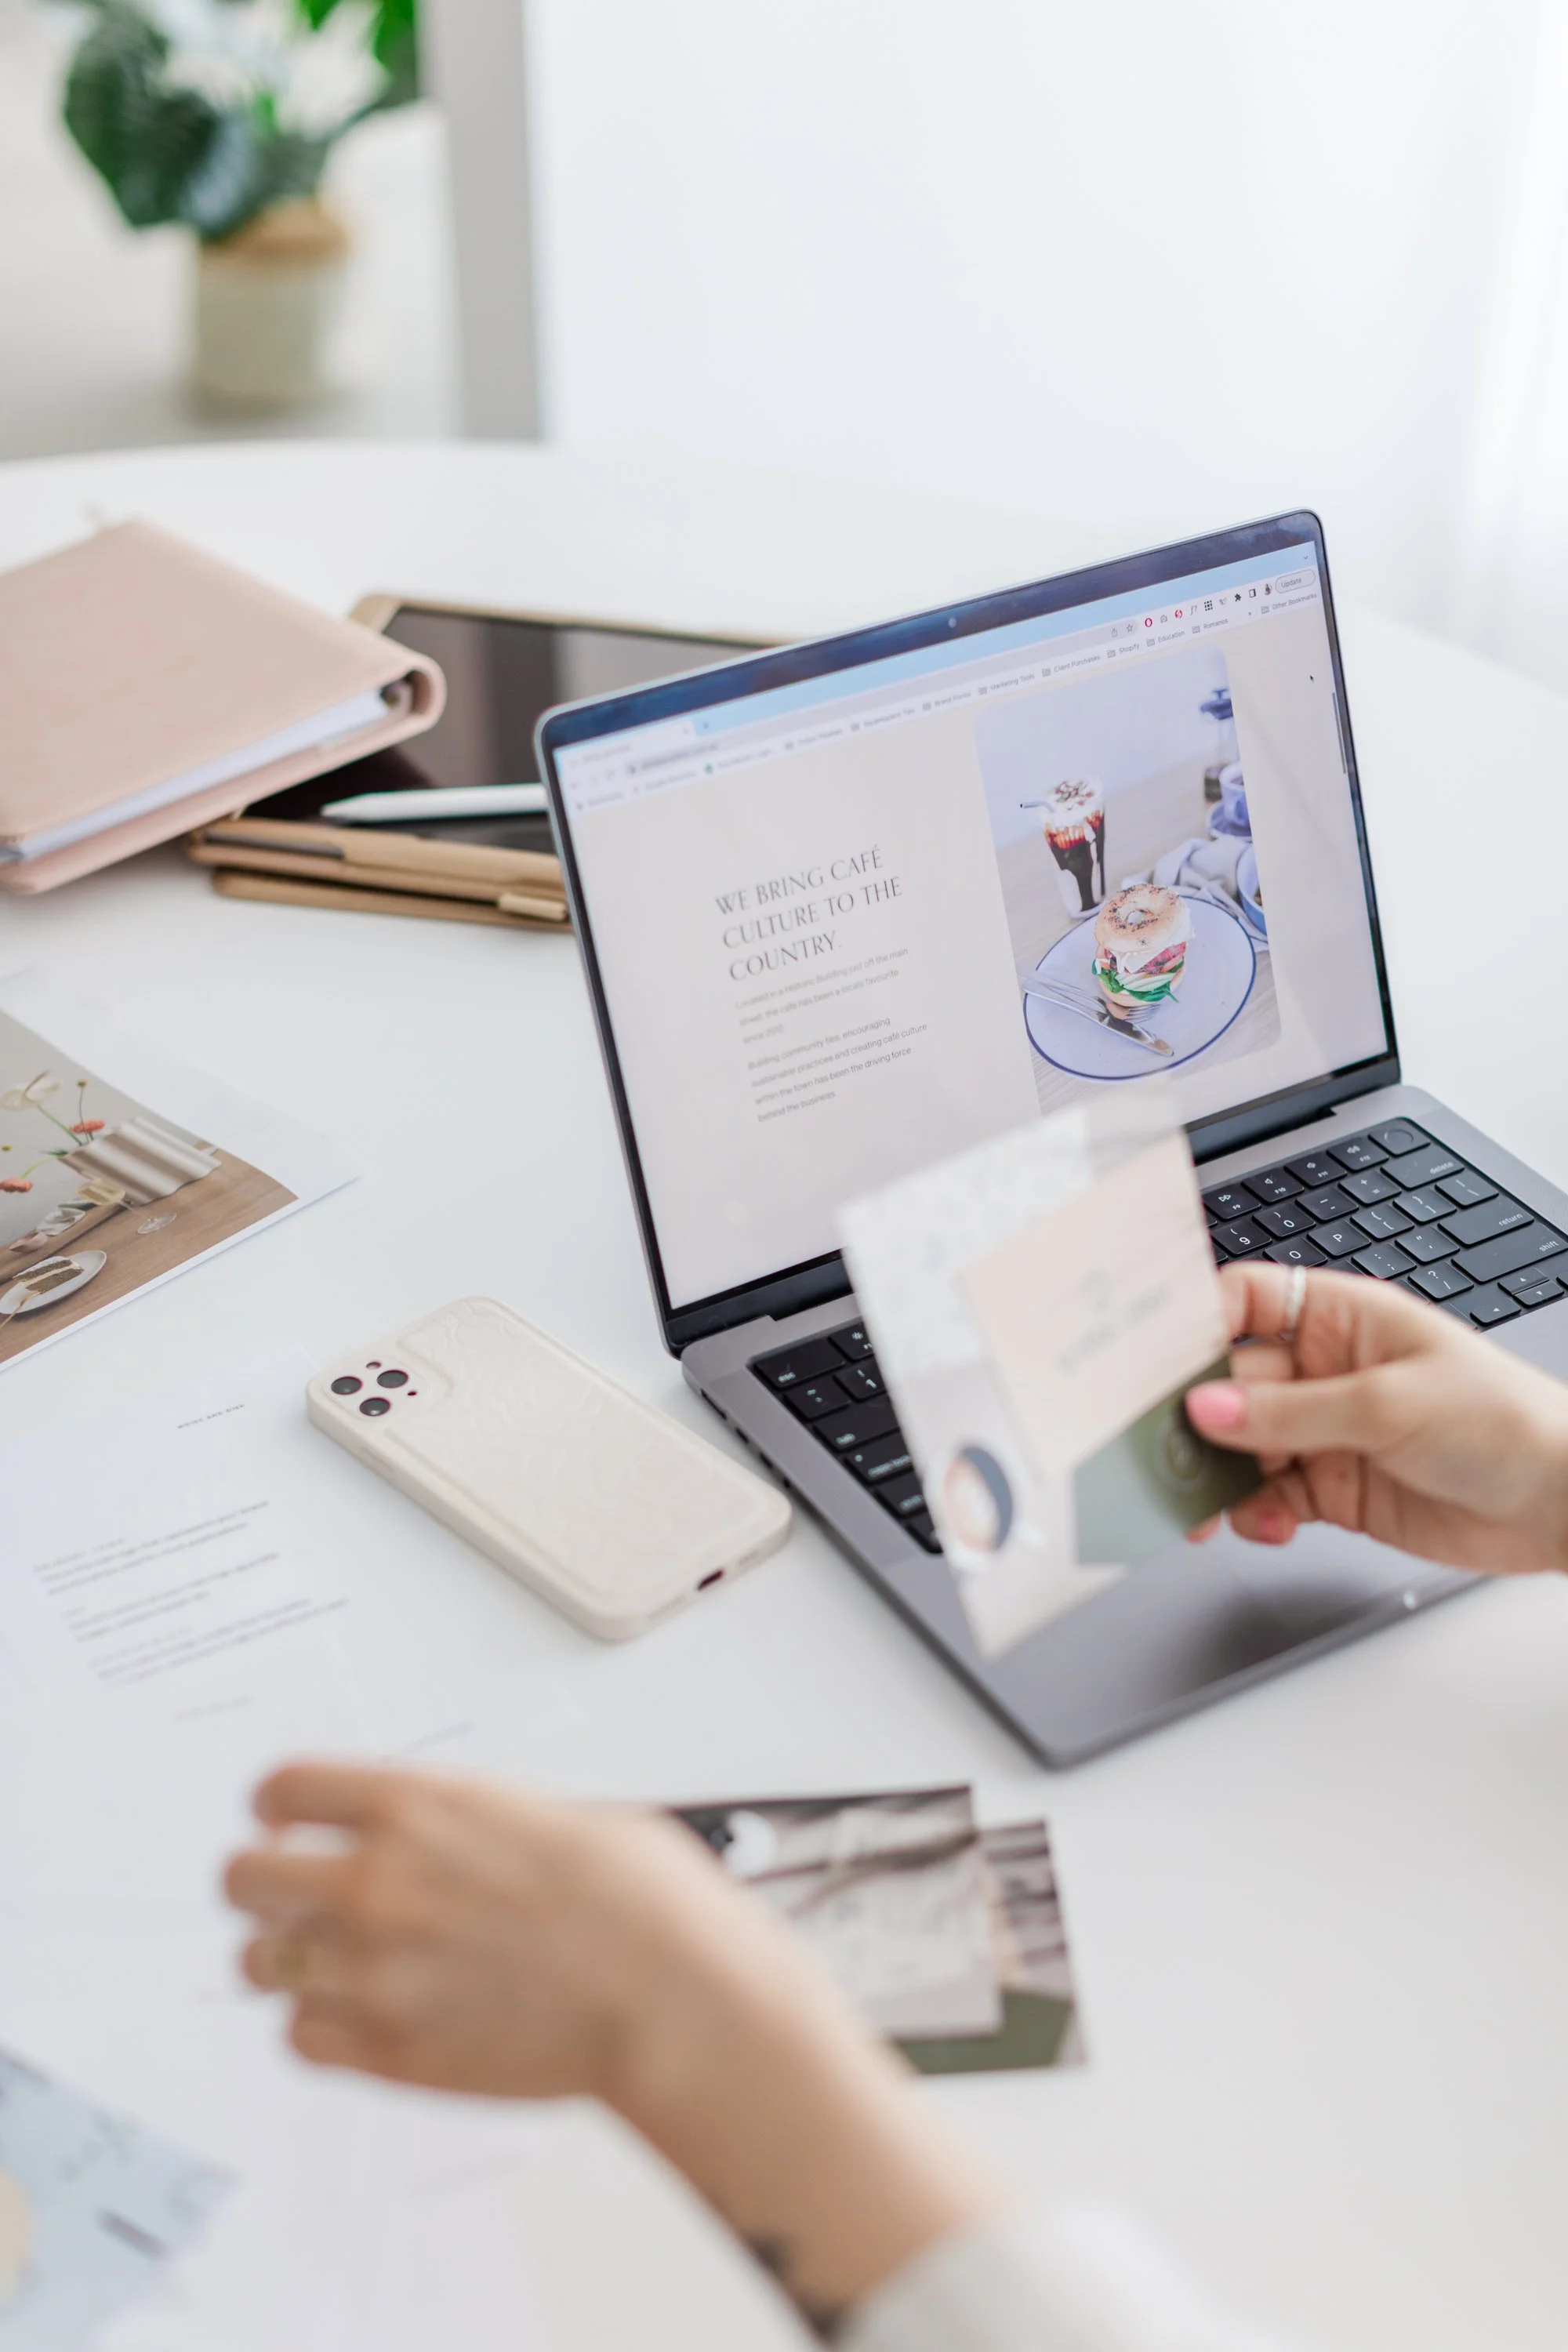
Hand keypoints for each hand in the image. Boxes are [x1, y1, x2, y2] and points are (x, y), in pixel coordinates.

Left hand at [226, 1766, 995, 2330]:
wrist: (673, 1995)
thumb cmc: (638, 1899)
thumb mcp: (544, 1813)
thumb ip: (461, 1823)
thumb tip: (433, 1836)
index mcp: (417, 1807)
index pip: (281, 1789)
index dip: (279, 1807)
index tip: (286, 1822)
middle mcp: (377, 1883)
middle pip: (242, 1878)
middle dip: (265, 1885)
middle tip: (295, 1898)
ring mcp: (375, 1973)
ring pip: (257, 1965)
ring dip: (289, 1961)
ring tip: (335, 1963)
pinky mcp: (390, 2052)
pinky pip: (299, 2038)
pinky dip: (321, 2027)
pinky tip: (365, 2014)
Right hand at [1185, 1261, 1567, 1572]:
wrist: (1560, 1503)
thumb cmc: (1504, 1421)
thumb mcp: (1388, 1404)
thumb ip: (1289, 1412)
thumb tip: (1208, 1409)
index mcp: (1340, 1319)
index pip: (1244, 1301)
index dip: (1196, 1323)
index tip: (1154, 1359)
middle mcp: (1324, 1371)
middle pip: (1230, 1382)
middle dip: (1196, 1417)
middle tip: (1164, 1448)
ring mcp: (1326, 1432)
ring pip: (1241, 1447)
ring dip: (1218, 1475)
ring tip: (1205, 1505)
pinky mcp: (1332, 1488)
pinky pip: (1267, 1497)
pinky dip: (1253, 1514)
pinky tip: (1267, 1523)